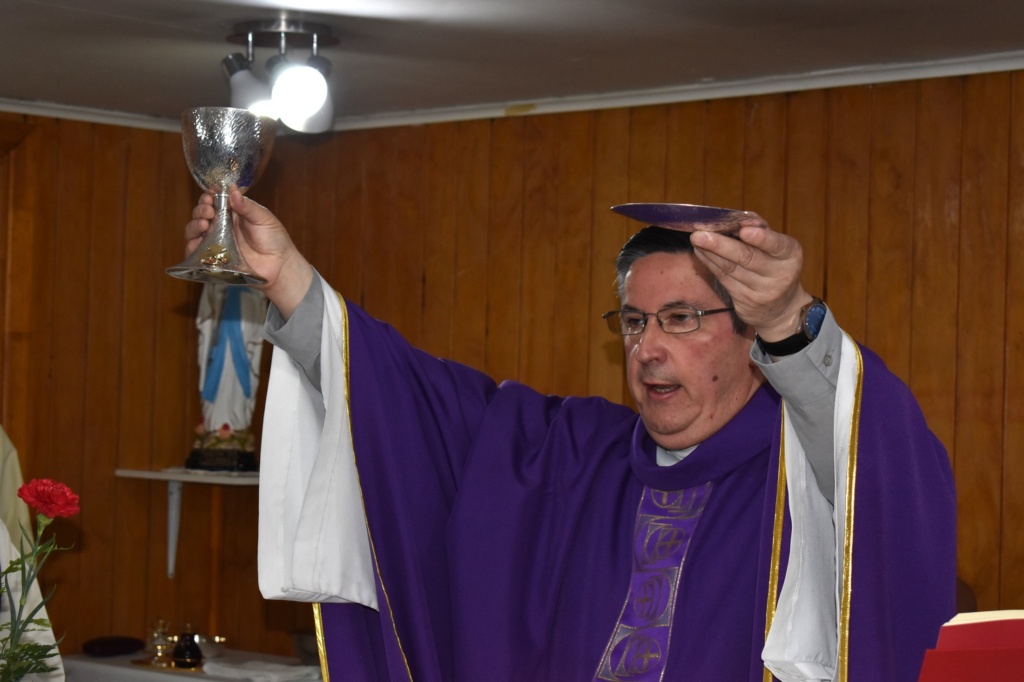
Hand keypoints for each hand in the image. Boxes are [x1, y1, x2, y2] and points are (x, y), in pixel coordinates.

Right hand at [185, 190, 312, 316]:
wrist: (280, 266)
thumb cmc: (275, 239)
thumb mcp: (263, 218)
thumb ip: (247, 206)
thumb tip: (233, 191)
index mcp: (232, 213)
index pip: (214, 201)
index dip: (209, 197)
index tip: (211, 196)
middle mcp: (221, 226)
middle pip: (201, 214)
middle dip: (201, 210)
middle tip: (209, 211)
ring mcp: (216, 242)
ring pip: (194, 231)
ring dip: (194, 225)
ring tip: (204, 224)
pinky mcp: (214, 259)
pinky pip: (196, 253)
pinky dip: (191, 247)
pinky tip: (197, 242)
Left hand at [689, 214, 812, 341]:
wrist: (781, 308)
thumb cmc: (775, 266)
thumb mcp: (778, 249)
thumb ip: (760, 232)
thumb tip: (734, 218)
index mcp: (790, 255)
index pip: (776, 245)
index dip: (760, 238)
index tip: (743, 230)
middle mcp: (779, 274)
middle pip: (747, 257)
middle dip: (721, 245)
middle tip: (700, 234)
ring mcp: (762, 291)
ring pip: (730, 269)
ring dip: (710, 253)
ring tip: (696, 240)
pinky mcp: (745, 302)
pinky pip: (724, 279)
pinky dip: (710, 263)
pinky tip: (701, 252)